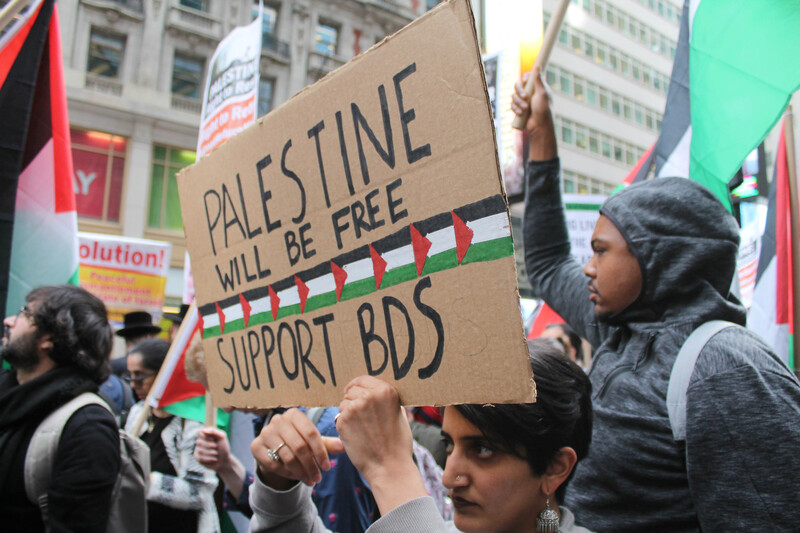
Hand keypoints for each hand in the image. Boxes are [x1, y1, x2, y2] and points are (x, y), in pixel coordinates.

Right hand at [194, 428, 230, 471]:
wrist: (224, 460)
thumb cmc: (224, 447)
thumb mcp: (222, 437)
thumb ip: (213, 431)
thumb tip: (203, 430)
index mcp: (206, 434)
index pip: (199, 432)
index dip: (205, 436)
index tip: (213, 439)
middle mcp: (200, 441)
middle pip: (199, 442)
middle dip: (210, 445)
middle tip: (216, 447)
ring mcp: (198, 449)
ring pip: (200, 450)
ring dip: (211, 453)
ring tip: (216, 453)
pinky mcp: (197, 457)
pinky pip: (200, 458)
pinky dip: (209, 459)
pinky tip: (214, 459)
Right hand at [251, 408, 343, 488]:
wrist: (274, 449)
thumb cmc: (299, 442)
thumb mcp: (314, 442)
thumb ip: (328, 444)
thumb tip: (344, 446)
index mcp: (294, 414)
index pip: (311, 433)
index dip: (321, 452)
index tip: (328, 467)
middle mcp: (277, 420)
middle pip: (299, 446)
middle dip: (311, 465)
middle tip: (318, 478)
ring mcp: (264, 432)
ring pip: (287, 456)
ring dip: (300, 472)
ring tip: (310, 481)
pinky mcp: (255, 446)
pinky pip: (273, 463)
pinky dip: (286, 473)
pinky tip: (296, 477)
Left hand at [336, 376, 427, 514]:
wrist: (389, 467)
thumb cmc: (397, 444)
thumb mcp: (400, 416)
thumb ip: (389, 402)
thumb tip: (380, 393)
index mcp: (386, 391)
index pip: (363, 379)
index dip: (358, 387)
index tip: (354, 392)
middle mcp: (369, 396)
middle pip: (351, 391)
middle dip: (353, 401)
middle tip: (360, 417)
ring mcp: (354, 408)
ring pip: (343, 404)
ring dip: (348, 413)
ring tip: (361, 429)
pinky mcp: (343, 421)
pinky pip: (339, 417)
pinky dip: (344, 425)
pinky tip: (355, 436)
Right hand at [510, 67, 556, 159]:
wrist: (539, 127)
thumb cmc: (544, 110)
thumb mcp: (543, 93)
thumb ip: (539, 80)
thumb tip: (538, 65)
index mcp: (538, 88)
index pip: (528, 77)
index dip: (526, 78)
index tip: (526, 81)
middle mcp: (530, 93)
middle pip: (518, 85)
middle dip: (520, 91)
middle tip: (525, 97)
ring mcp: (524, 101)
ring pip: (513, 96)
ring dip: (518, 102)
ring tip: (525, 109)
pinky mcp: (519, 109)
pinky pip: (512, 105)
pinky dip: (515, 109)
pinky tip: (521, 113)